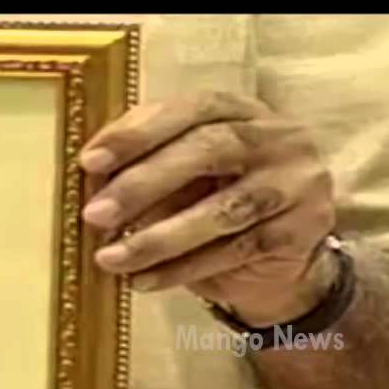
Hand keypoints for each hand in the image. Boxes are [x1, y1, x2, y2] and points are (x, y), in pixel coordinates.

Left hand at [80, 91, 338, 326]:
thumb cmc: (215, 200)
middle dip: (143, 183)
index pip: (190, 108)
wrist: (281, 258)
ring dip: (156, 238)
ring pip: (222, 210)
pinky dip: (180, 269)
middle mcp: (278, 138)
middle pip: (209, 150)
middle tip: (95, 215)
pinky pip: (232, 253)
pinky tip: (142, 280)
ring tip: (109, 259)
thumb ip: (145, 160)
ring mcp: (296, 184)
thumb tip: (92, 174)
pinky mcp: (299, 233)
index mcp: (241, 110)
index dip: (138, 132)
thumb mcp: (182, 173)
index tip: (89, 161)